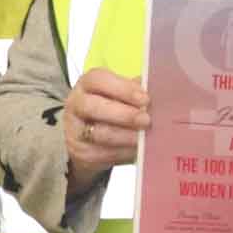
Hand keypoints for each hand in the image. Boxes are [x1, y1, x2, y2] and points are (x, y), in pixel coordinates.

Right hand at [65, 67, 150, 186]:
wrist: (86, 137)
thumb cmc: (108, 109)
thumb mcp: (118, 95)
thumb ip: (133, 91)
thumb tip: (156, 90)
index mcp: (87, 84)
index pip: (98, 79)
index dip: (122, 88)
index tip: (145, 98)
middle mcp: (76, 104)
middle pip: (94, 106)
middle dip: (123, 114)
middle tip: (146, 120)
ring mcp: (76, 129)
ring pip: (98, 133)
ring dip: (125, 136)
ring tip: (144, 137)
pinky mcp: (81, 152)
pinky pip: (103, 152)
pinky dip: (123, 152)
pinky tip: (137, 149)